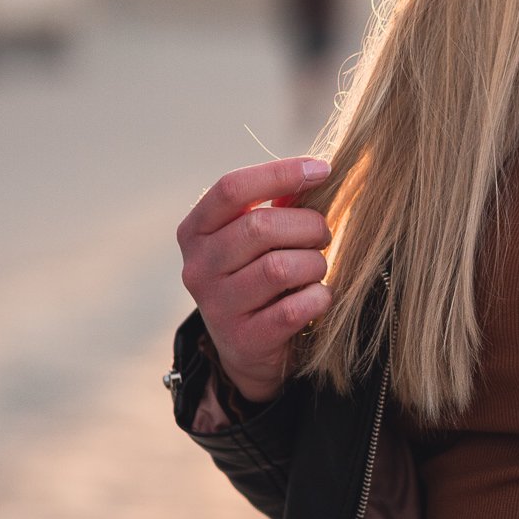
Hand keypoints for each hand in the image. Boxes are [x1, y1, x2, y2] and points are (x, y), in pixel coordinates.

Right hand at [176, 156, 333, 405]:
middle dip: (308, 225)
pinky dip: (318, 297)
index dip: (280, 173)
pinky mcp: (244, 339)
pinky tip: (317, 296)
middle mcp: (198, 267)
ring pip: (281, 268)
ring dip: (314, 263)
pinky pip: (295, 308)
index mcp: (196, 231)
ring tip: (317, 267)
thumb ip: (278, 204)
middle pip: (260, 227)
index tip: (322, 169)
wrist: (248, 349)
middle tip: (323, 233)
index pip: (231, 188)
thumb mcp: (256, 239)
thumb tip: (317, 170)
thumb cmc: (258, 275)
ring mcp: (217, 306)